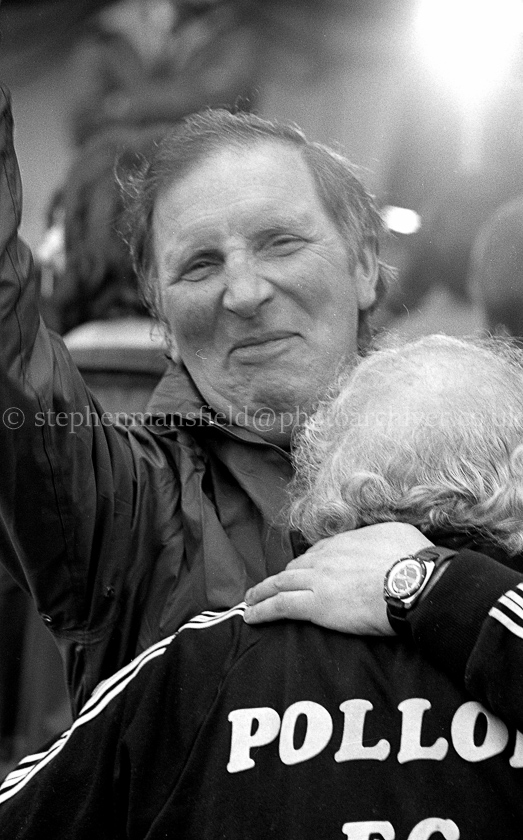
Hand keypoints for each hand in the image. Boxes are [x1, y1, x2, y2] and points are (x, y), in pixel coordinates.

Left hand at [244, 522, 433, 634]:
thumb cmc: (415, 561)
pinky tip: (252, 615)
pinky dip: (262, 609)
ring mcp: (318, 579)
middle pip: (296, 566)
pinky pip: (280, 605)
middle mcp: (327, 557)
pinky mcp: (316, 605)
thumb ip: (383, 539)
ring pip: (281, 583)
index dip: (307, 563)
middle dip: (280, 577)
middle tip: (268, 587)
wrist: (413, 582)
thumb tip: (388, 544)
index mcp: (346, 541)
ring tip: (251, 600)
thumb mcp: (398, 534)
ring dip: (262, 591)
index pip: (319, 551)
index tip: (300, 571)